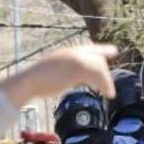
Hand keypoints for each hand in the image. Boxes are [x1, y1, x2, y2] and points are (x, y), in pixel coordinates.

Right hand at [0, 44, 117, 106]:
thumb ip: (67, 71)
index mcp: (67, 52)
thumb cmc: (36, 82)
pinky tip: (108, 95)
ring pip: (99, 67)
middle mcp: (73, 52)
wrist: (29, 81)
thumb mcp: (54, 71)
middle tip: (109, 88)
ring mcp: (76, 59)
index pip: (90, 48)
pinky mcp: (78, 68)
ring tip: (109, 94)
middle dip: (105, 74)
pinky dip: (105, 86)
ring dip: (106, 82)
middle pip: (98, 59)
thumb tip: (74, 77)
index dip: (103, 50)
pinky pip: (98, 75)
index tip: (114, 51)